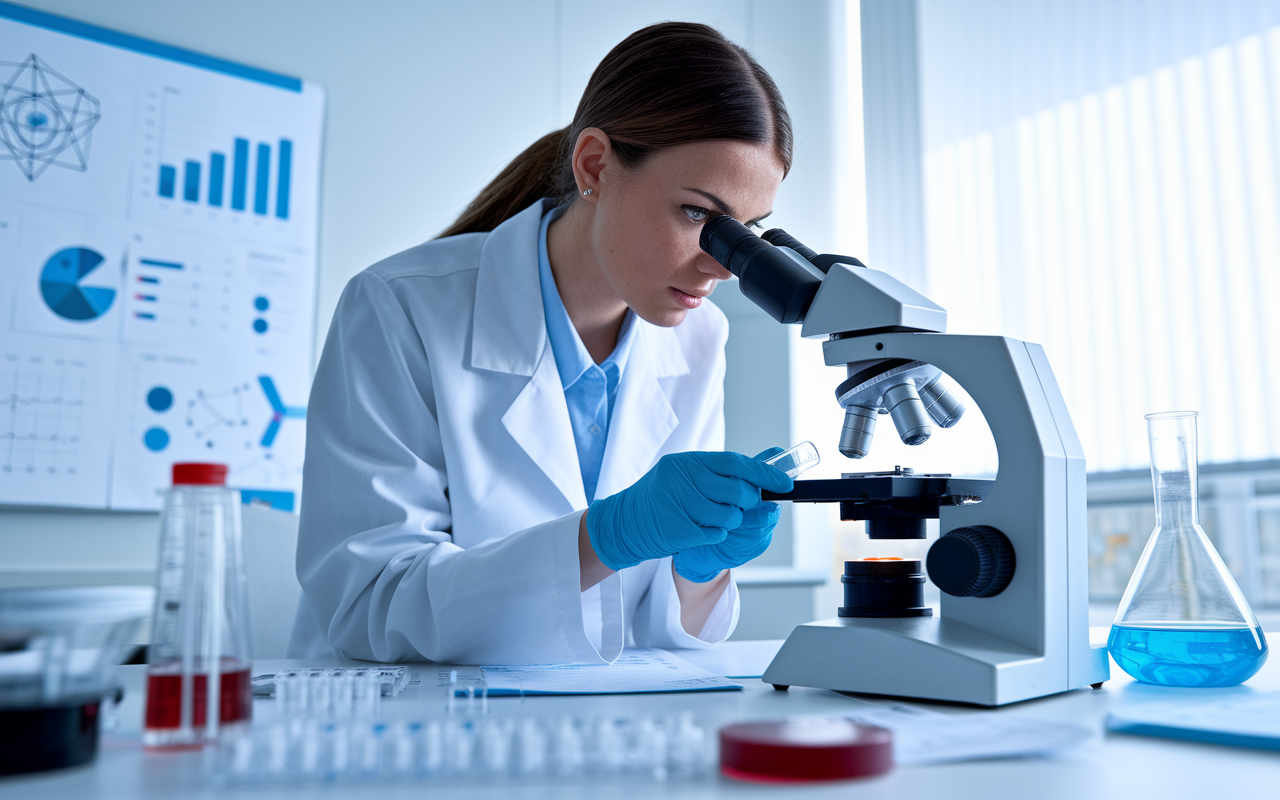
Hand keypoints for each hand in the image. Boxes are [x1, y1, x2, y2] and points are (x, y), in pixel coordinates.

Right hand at [674, 448, 786, 581]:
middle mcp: (683, 478)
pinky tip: (699, 529)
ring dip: (730, 521)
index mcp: (688, 461)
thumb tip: (775, 454)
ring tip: (712, 518)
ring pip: (730, 516)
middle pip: (738, 491)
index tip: (785, 483)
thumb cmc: (664, 496)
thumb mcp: (688, 473)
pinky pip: (716, 534)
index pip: (736, 463)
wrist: (627, 522)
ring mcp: (679, 504)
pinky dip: (714, 534)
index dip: (764, 474)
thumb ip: (728, 469)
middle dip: (748, 502)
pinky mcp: (679, 529)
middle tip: (741, 504)